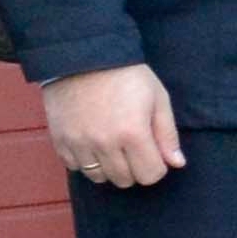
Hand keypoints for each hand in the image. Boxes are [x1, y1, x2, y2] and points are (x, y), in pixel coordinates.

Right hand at [41, 62, 181, 189]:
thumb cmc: (127, 76)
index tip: (153, 152)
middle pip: (124, 180)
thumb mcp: (157, 98)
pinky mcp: (60, 140)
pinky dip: (85, 161)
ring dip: (109, 168)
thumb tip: (176, 164)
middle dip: (134, 169)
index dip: (156, 167)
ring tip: (112, 146)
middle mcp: (104, 143)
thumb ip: (167, 135)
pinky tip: (92, 143)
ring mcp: (79, 143)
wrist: (83, 57)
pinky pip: (75, 167)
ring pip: (98, 178)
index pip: (150, 175)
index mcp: (133, 133)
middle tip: (133, 148)